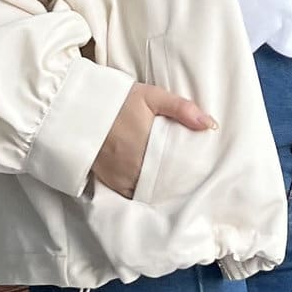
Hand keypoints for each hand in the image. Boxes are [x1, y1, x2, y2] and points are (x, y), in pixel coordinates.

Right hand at [91, 80, 217, 198]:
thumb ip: (182, 108)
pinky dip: (142, 191)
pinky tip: (150, 185)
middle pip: (165, 183)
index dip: (189, 173)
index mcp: (149, 146)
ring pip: (149, 191)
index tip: (198, 171)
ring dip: (160, 188)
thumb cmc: (118, 100)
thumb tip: (210, 124)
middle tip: (187, 178)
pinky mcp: (111, 182)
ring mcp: (122, 177)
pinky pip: (132, 194)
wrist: (81, 107)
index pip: (178, 169)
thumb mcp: (152, 96)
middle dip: (176, 181)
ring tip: (171, 182)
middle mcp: (135, 166)